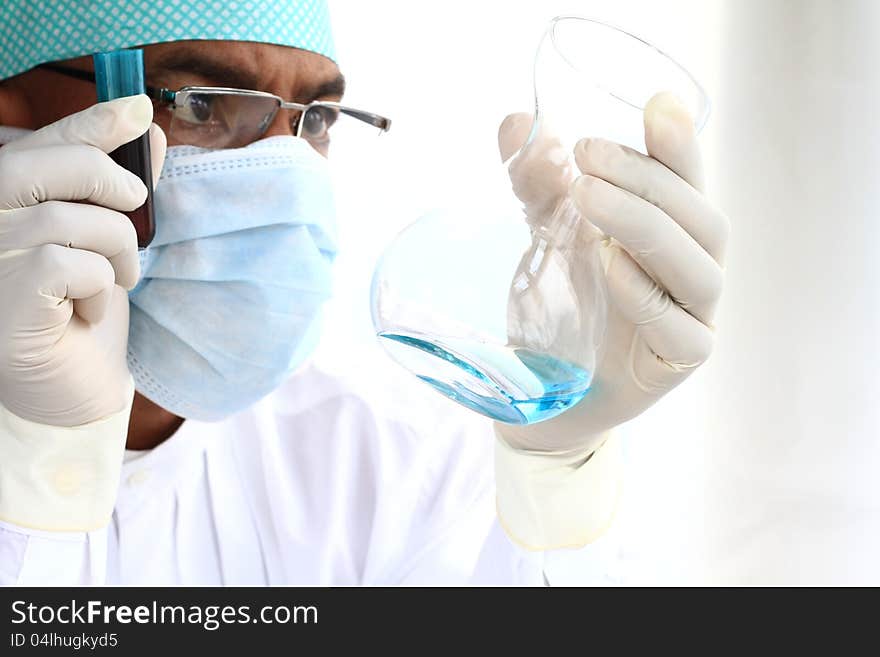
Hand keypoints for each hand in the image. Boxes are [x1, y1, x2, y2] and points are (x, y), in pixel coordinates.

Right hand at [0, 96, 165, 425]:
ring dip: (115, 251)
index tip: (137, 107)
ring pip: (69, 219)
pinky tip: (87, 313)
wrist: (78, 389)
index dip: (90, 122)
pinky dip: (97, 287)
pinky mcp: (5, 296)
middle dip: (109, 180)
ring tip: (116, 283)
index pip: (41, 144)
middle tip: (135, 206)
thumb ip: (121, 189)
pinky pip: (67, 264)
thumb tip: (151, 133)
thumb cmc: (85, 314)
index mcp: (6, 202)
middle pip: (47, 166)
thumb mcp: (109, 243)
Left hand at [495, 92, 728, 453]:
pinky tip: (610, 269)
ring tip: (587, 197)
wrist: (554, 394)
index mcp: (672, 234)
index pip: (688, 183)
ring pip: (698, 266)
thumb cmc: (567, 308)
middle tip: (586, 155)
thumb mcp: (547, 237)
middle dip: (645, 179)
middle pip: (700, 218)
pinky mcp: (678, 362)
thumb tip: (516, 121)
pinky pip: (681, 328)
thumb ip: (538, 184)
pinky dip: (647, 294)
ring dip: (644, 225)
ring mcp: (693, 318)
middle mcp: (692, 271)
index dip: (679, 145)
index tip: (655, 104)